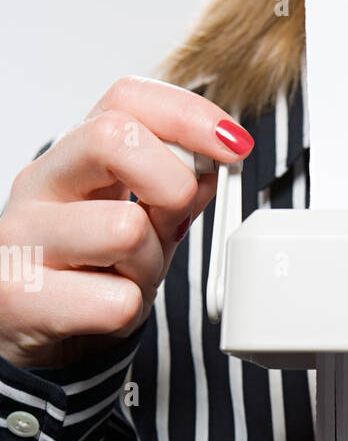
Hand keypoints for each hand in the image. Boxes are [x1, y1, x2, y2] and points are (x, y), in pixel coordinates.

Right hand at [0, 76, 254, 369]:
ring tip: (125, 279)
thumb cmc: (84, 279)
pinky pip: (115, 301)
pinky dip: (127, 313)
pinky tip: (100, 313)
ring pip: (125, 228)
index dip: (188, 114)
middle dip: (172, 182)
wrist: (28, 341)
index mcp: (71, 159)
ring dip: (148, 265)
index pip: (125, 99)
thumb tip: (212, 165)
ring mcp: (20, 239)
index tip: (233, 145)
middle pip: (113, 137)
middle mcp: (37, 186)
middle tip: (172, 222)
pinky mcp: (16, 298)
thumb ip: (174, 195)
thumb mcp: (139, 229)